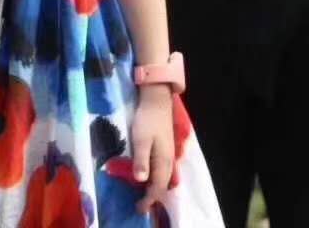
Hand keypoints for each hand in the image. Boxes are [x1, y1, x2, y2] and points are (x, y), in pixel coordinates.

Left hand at [129, 87, 175, 213]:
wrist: (156, 100)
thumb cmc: (147, 119)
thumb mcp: (141, 140)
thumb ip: (141, 160)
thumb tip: (141, 180)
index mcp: (164, 160)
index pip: (158, 186)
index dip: (149, 199)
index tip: (139, 208)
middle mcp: (169, 159)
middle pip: (164, 184)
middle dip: (153, 196)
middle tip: (141, 205)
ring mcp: (168, 152)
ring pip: (165, 176)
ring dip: (156, 187)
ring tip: (144, 194)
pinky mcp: (165, 147)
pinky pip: (163, 169)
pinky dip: (157, 177)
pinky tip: (149, 175)